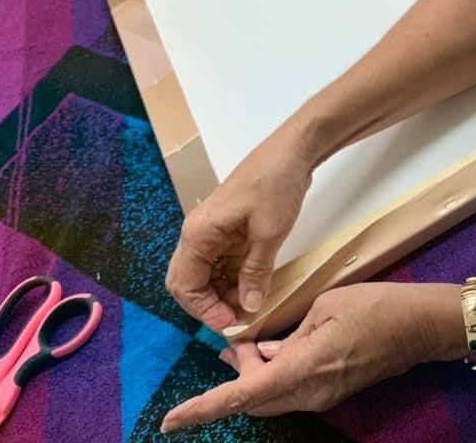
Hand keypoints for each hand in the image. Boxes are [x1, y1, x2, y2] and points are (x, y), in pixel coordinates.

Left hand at [159, 282, 465, 431]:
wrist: (422, 327)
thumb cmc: (377, 307)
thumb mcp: (325, 307)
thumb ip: (288, 334)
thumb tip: (264, 352)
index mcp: (304, 369)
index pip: (243, 395)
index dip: (204, 409)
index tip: (172, 420)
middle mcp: (311, 393)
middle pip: (254, 399)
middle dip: (234, 378)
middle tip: (233, 343)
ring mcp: (323, 396)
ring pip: (271, 396)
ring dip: (253, 375)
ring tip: (249, 343)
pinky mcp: (332, 391)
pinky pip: (290, 390)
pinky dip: (273, 374)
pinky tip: (274, 348)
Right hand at [165, 133, 312, 330]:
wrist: (291, 152)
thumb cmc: (275, 186)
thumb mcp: (269, 233)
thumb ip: (255, 272)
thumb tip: (248, 307)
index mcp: (198, 234)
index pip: (184, 285)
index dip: (204, 310)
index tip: (231, 322)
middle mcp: (198, 234)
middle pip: (188, 282)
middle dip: (209, 304)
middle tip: (237, 318)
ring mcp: (212, 231)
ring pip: (205, 274)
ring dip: (222, 293)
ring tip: (249, 305)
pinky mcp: (228, 230)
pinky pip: (221, 262)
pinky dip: (232, 278)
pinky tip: (253, 287)